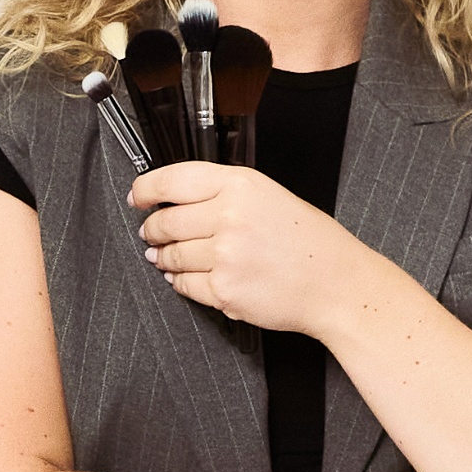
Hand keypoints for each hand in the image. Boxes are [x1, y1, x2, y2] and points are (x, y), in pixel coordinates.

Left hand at [130, 162, 355, 335]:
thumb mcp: (267, 194)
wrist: (334, 282)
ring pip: (170, 256)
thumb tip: (173, 200)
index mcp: (239, 184)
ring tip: (166, 256)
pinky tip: (186, 277)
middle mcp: (229, 216)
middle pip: (165, 221)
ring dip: (163, 257)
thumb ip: (222, 192)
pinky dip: (180, 282)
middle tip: (150, 232)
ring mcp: (225, 255)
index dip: (146, 189)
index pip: (172, 179)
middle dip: (151, 229)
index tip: (137, 197)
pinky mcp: (224, 291)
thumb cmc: (307, 239)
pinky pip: (184, 285)